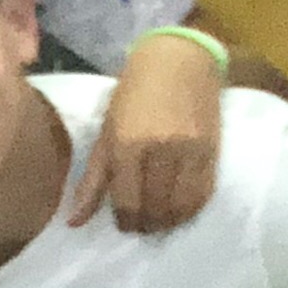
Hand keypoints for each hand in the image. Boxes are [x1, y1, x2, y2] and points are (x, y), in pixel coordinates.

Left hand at [73, 32, 222, 232]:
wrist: (180, 61)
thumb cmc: (133, 94)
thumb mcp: (106, 132)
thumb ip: (93, 180)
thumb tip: (74, 222)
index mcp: (127, 144)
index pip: (128, 200)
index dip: (126, 221)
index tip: (125, 225)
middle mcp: (160, 150)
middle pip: (155, 207)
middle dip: (147, 224)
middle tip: (142, 227)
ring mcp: (190, 151)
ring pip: (181, 205)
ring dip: (170, 221)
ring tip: (161, 221)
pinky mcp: (213, 150)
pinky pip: (204, 192)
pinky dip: (191, 208)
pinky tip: (181, 209)